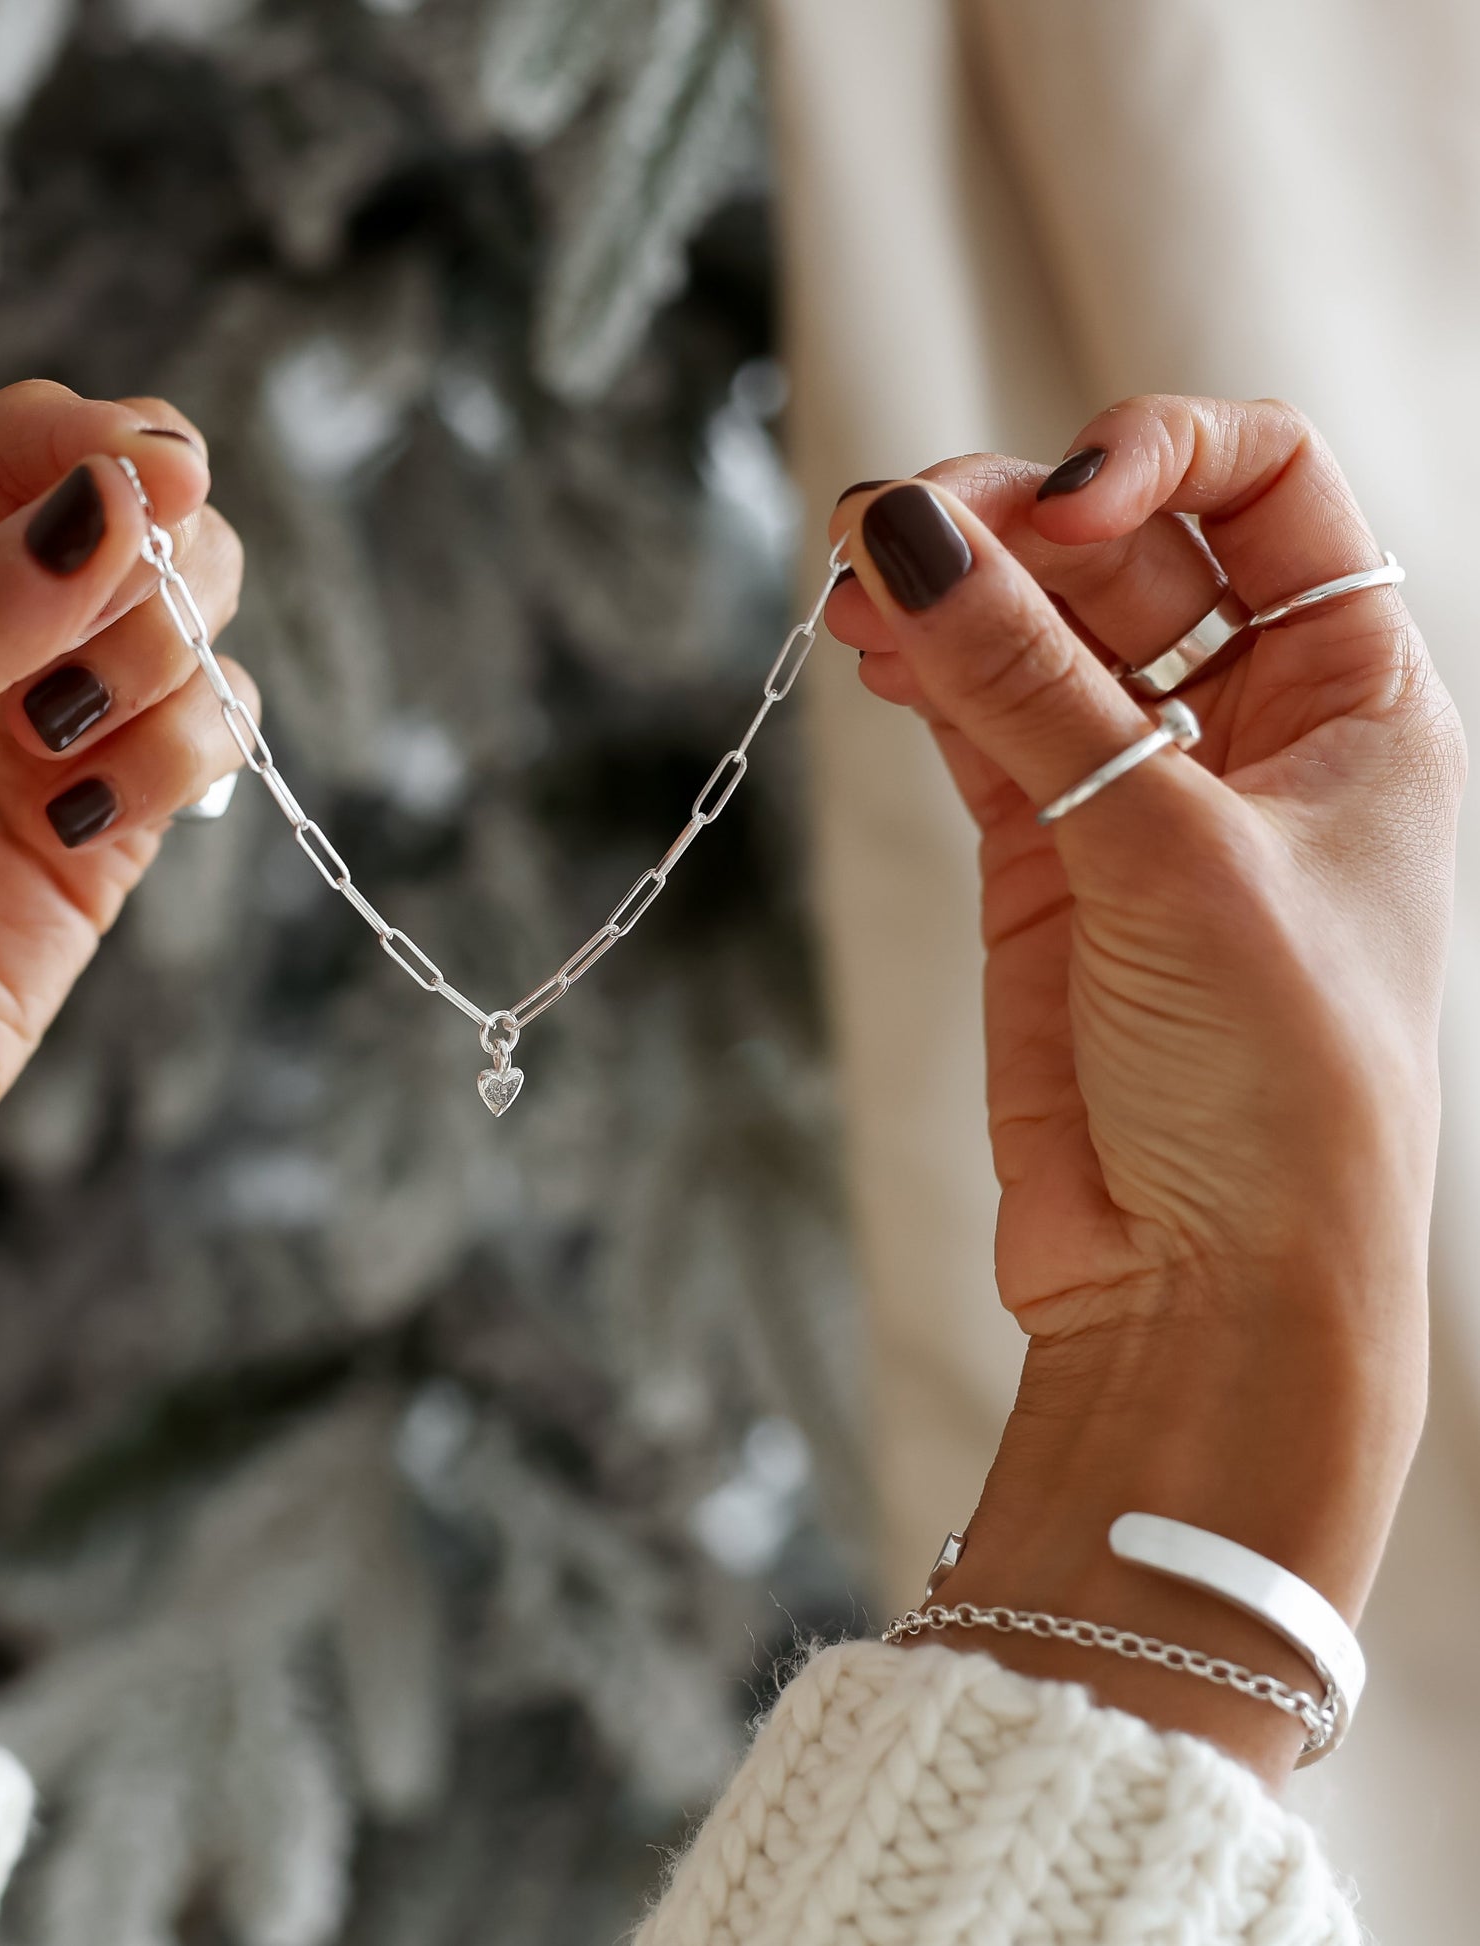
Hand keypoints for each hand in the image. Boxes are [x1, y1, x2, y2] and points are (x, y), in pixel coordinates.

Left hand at [0, 382, 250, 1714]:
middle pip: (126, 524)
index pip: (0, 453)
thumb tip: (101, 508)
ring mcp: (44, 738)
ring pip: (182, 626)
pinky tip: (102, 811)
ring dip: (167, 664)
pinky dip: (189, 754)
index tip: (156, 476)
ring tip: (77, 741)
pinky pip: (202, 741)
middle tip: (111, 632)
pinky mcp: (107, 836)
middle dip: (149, 562)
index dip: (90, 446)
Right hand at [828, 396, 1461, 1776]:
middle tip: (894, 531)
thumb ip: (1022, 689)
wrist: (1202, 1289)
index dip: (1158, 456)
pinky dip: (916, 677)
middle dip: (1010, 523)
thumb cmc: (1270, 1086)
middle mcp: (1248, 729)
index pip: (1268, 488)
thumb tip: (897, 529)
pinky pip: (972, 724)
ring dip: (944, 591)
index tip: (1058, 508)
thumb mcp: (1164, 858)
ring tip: (847, 579)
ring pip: (1029, 634)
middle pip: (1121, 549)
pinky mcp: (1038, 862)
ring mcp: (1132, 795)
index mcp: (1355, 701)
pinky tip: (863, 651)